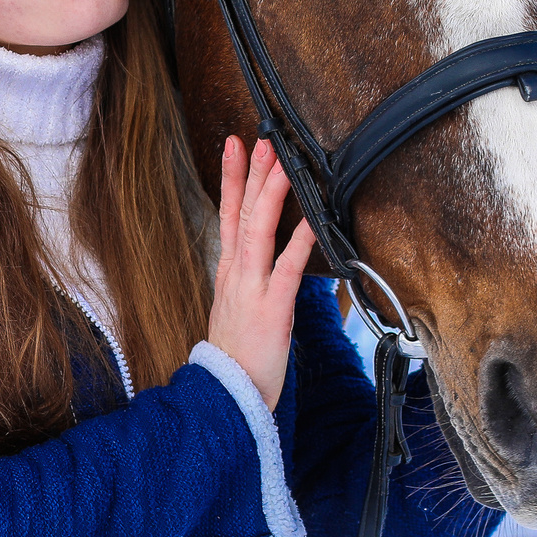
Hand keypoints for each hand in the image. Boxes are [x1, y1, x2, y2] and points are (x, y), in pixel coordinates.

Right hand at [207, 137, 316, 409]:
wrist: (225, 398)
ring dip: (270, 193)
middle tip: (261, 138)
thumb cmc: (237, 361)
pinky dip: (299, 239)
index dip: (232, 180)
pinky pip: (287, 268)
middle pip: (242, 214)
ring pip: (258, 230)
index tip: (235, 147)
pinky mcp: (271, 309)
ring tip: (281, 161)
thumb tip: (264, 264)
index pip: (228, 216)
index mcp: (230, 275)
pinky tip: (311, 217)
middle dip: (251, 174)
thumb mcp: (236, 314)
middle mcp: (236, 275)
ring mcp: (251, 290)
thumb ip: (248, 284)